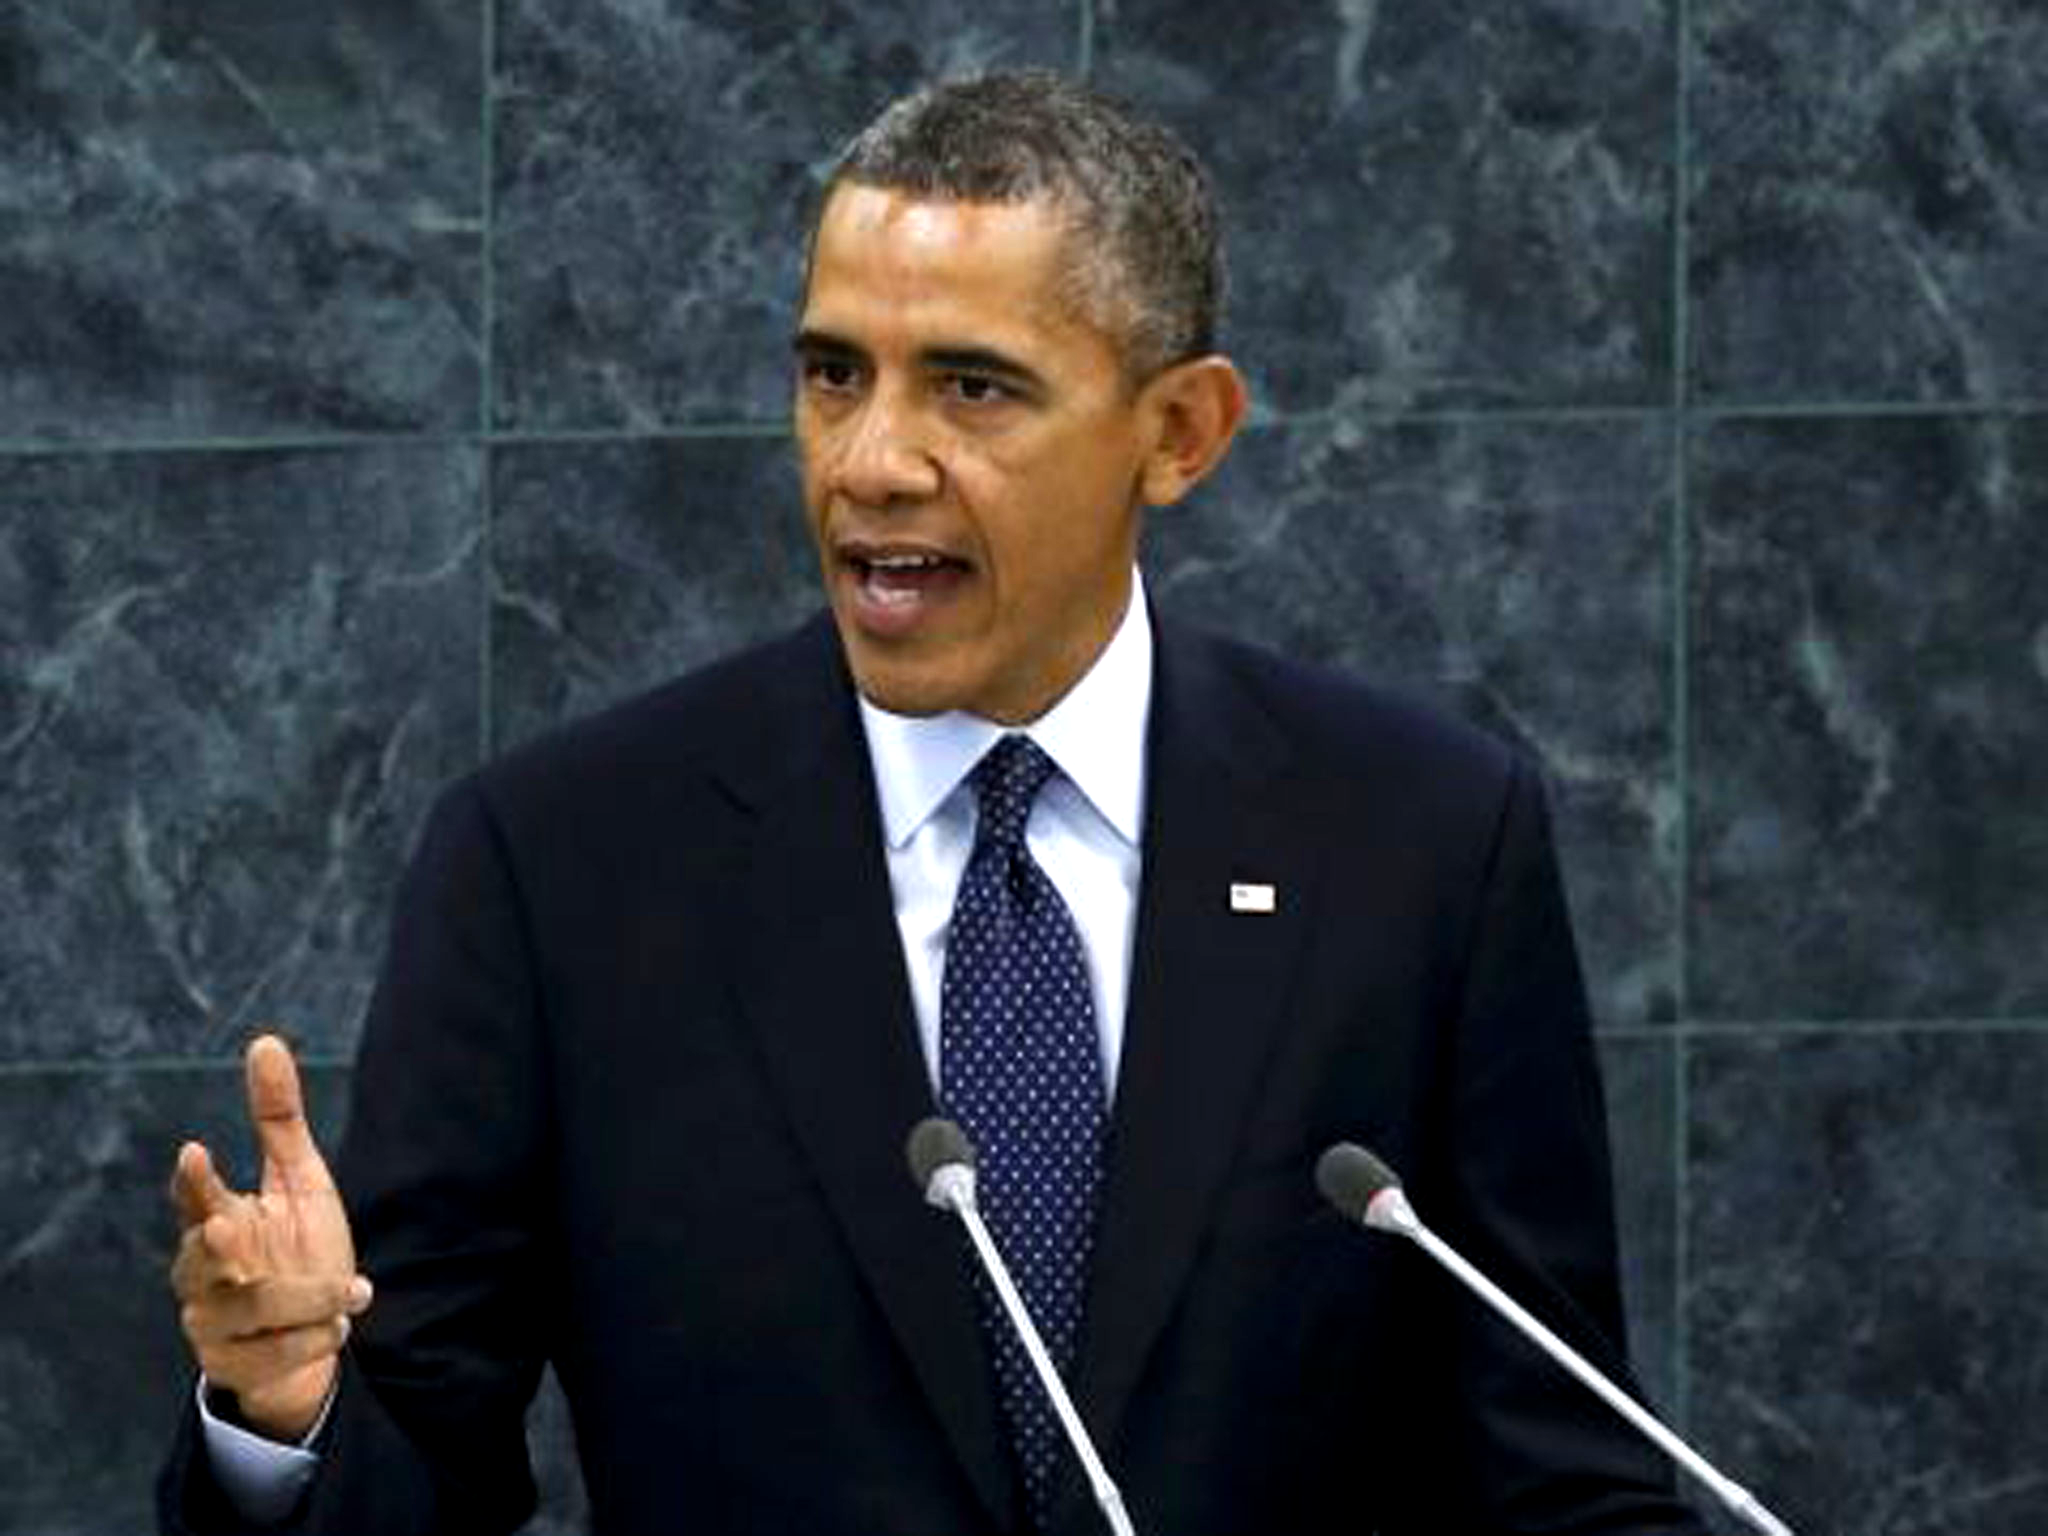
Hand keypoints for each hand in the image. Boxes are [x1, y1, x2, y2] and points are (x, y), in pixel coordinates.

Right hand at [169, 1033, 371, 1441]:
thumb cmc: (297, 1246)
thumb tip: (264, 1042)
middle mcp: (202, 1273)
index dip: (193, 1180)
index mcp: (217, 1220)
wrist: (312, 1334)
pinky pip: (269, 1357)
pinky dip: (311, 1340)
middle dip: (216, 1245)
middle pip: (199, 1258)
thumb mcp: (300, 1180)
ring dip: (305, 1298)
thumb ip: (278, 1118)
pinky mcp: (233, 1368)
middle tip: (233, 1226)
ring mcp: (211, 1323)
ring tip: (355, 1291)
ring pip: (248, 1309)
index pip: (194, 1198)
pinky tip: (341, 1327)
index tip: (195, 1151)